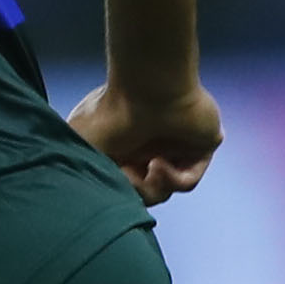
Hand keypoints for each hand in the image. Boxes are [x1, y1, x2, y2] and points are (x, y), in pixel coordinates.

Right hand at [70, 78, 222, 205]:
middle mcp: (146, 145)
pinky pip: (187, 181)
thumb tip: (101, 194)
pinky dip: (172, 180)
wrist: (148, 89)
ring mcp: (174, 147)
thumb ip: (89, 173)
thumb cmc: (110, 112)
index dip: (112, 187)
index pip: (118, 180)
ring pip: (162, 190)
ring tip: (148, 167)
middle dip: (132, 191)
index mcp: (119, 142)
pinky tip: (159, 163)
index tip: (107, 179)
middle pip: (139, 191)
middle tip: (127, 176)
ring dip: (151, 188)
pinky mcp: (200, 149)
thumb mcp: (84, 147)